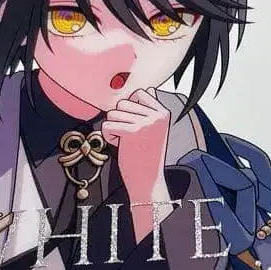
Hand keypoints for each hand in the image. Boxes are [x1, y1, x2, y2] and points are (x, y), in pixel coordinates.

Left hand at [101, 88, 172, 242]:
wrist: (148, 181)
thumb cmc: (148, 155)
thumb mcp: (156, 129)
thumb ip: (152, 108)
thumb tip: (150, 88)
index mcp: (164, 112)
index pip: (138, 93)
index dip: (131, 109)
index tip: (138, 127)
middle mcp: (157, 115)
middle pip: (122, 103)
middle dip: (121, 120)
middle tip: (133, 138)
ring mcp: (145, 123)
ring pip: (112, 113)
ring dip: (114, 128)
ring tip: (128, 142)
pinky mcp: (132, 132)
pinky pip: (106, 125)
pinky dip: (109, 137)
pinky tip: (122, 147)